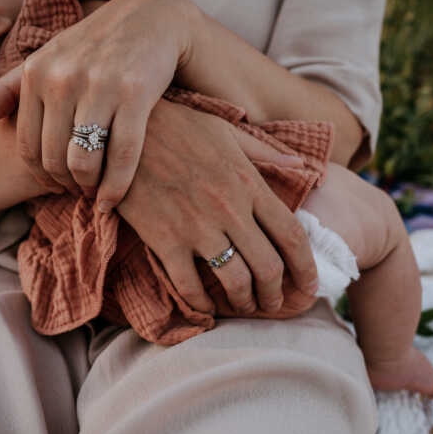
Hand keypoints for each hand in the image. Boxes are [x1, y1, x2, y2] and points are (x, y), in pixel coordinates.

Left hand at [0, 0, 195, 208]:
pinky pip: (122, 154)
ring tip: (94, 191)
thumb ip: (7, 90)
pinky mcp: (135, 94)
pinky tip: (111, 200)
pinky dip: (116, 186)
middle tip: (78, 191)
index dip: (40, 175)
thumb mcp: (46, 59)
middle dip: (65, 184)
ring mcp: (100, 86)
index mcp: (36, 72)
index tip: (55, 186)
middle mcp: (63, 79)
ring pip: (84, 161)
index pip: (27, 145)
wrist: (149, 19)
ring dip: (88, 187)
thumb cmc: (92, 47)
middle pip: (54, 157)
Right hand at [115, 99, 317, 313]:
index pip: (292, 234)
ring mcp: (197, 227)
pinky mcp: (164, 239)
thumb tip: (301, 165)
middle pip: (268, 266)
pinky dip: (201, 303)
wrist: (122, 131)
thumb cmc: (176, 126)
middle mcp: (230, 209)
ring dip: (244, 302)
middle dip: (276, 293)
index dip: (306, 267)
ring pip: (235, 281)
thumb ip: (265, 152)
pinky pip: (189, 285)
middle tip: (274, 303)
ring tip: (244, 306)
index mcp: (249, 182)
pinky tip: (205, 307)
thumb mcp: (226, 130)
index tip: (310, 286)